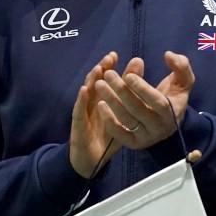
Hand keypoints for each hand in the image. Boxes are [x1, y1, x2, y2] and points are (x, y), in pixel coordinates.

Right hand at [69, 51, 122, 178]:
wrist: (91, 159)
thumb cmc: (106, 134)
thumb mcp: (119, 115)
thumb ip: (127, 97)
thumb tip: (137, 79)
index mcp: (101, 100)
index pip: (104, 80)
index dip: (108, 67)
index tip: (115, 55)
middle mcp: (91, 104)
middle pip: (95, 83)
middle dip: (102, 69)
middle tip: (110, 57)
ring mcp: (83, 114)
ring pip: (87, 94)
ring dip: (91, 81)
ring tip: (99, 68)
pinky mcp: (78, 126)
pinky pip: (78, 112)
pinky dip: (80, 100)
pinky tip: (84, 90)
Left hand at [94, 50, 194, 149]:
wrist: (169, 121)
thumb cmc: (175, 96)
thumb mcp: (183, 80)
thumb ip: (181, 65)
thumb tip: (168, 55)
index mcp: (173, 112)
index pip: (157, 101)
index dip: (142, 89)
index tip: (128, 74)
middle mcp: (160, 128)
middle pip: (138, 109)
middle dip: (121, 91)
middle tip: (108, 75)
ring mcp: (146, 137)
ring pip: (126, 120)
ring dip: (111, 101)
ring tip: (99, 85)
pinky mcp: (134, 144)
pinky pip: (119, 133)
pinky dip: (109, 120)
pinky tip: (100, 104)